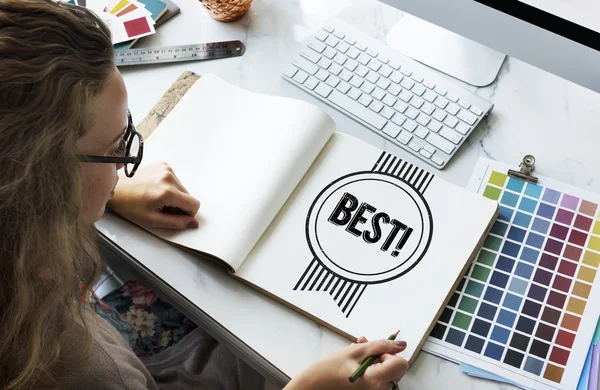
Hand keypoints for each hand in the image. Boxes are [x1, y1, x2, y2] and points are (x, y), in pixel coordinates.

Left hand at [108, 162, 199, 229]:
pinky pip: (175, 179)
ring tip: (158, 198)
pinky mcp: (163, 165)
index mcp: (167, 192)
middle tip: (163, 208)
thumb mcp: (152, 220)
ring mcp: (166, 169)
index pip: (194, 204)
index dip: (188, 213)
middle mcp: (169, 178)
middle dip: (179, 204)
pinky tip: (156, 188)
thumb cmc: (130, 204)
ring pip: (182, 188)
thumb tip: (193, 223)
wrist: (117, 189)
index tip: (176, 215)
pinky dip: (169, 186)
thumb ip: (176, 222)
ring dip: (174, 195)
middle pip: (188, 196)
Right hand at [285, 336, 407, 389]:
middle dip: (382, 357)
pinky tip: (357, 364)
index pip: (401, 364)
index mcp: (375, 380)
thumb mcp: (354, 351)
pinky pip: (378, 380)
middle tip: (364, 350)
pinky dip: (371, 370)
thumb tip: (400, 344)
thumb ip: (380, 346)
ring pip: (386, 373)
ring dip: (375, 361)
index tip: (376, 352)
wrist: (313, 387)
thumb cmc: (328, 371)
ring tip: (357, 355)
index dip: (389, 354)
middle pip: (396, 370)